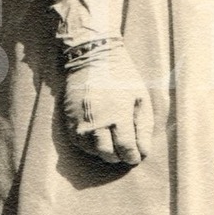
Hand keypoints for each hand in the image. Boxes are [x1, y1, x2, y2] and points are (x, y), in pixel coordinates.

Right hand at [62, 39, 153, 167]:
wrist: (91, 58)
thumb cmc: (122, 77)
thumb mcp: (140, 98)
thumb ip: (143, 127)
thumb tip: (143, 152)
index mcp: (118, 115)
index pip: (126, 149)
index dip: (132, 157)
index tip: (136, 156)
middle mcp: (97, 122)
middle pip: (108, 155)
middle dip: (119, 156)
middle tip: (125, 150)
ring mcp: (80, 122)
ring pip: (93, 151)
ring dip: (105, 151)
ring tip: (112, 140)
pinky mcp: (69, 121)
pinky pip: (80, 144)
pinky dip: (91, 145)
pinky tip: (99, 135)